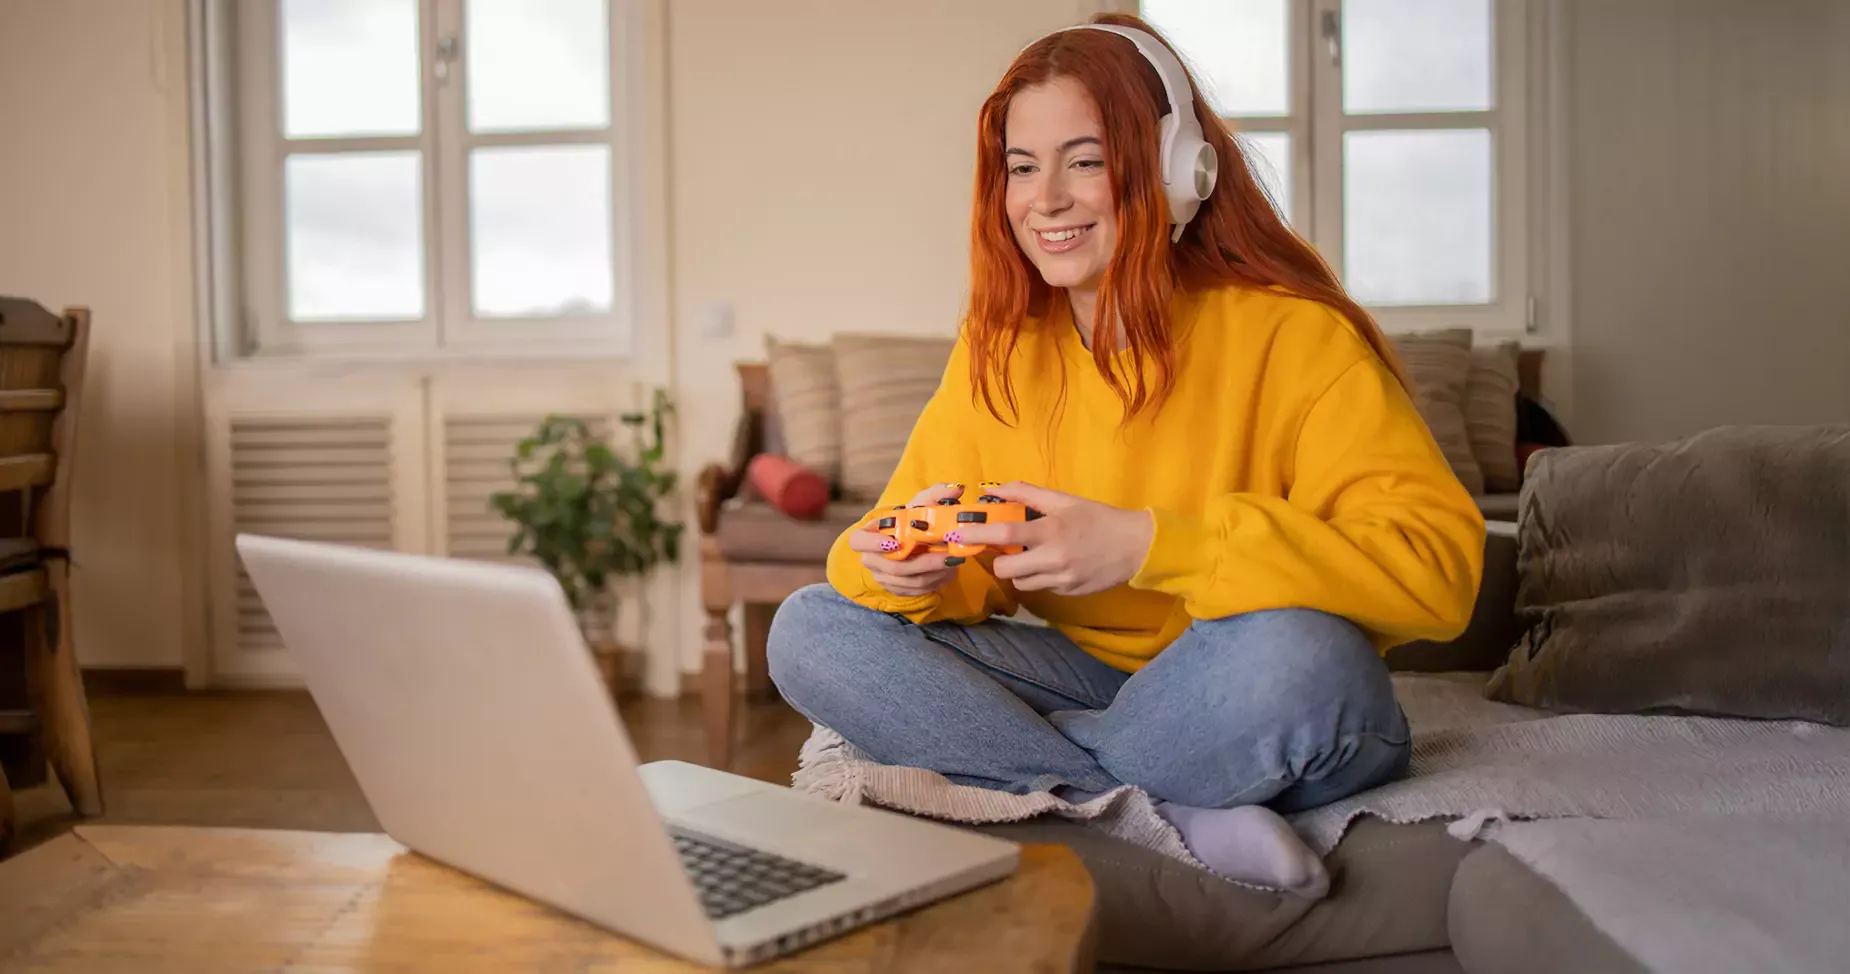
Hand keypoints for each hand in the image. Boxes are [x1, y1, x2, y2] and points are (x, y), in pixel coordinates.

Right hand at [847, 483, 969, 597]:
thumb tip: (956, 490)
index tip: (895, 543)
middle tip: (948, 556)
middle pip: (893, 568)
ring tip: (955, 562)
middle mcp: (871, 559)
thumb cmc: (912, 519)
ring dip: (936, 574)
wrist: (914, 538)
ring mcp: (883, 577)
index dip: (872, 544)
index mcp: (868, 534)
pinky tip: (950, 571)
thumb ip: (936, 495)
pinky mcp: (897, 589)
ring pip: (909, 582)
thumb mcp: (921, 504)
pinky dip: (936, 582)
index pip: (857, 542)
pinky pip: (916, 591)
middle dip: (925, 563)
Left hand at [952, 482, 1154, 595]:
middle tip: (1005, 550)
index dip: (980, 534)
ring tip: (1032, 557)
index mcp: (1051, 531)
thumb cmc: (1098, 518)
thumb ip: (1028, 494)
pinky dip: (1040, 578)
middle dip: (999, 560)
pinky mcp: (1069, 593)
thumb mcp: (1065, 500)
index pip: (1006, 534)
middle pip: (1006, 569)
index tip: (962, 533)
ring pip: (1021, 583)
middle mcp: (1054, 559)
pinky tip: (1054, 565)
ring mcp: (1061, 580)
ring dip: (1019, 571)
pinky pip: (1042, 589)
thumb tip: (995, 488)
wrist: (1136, 547)